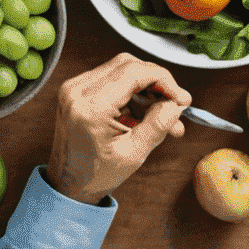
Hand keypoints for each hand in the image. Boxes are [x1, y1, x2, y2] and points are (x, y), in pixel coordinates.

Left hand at [44, 52, 191, 203]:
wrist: (67, 184)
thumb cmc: (95, 174)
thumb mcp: (134, 154)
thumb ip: (158, 124)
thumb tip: (176, 104)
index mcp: (91, 108)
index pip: (135, 73)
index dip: (164, 80)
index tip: (181, 98)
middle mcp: (78, 91)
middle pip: (128, 65)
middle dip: (156, 81)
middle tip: (174, 104)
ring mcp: (74, 88)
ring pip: (121, 68)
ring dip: (145, 86)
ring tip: (161, 113)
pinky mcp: (76, 90)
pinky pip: (110, 77)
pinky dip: (131, 89)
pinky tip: (142, 111)